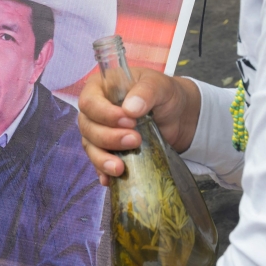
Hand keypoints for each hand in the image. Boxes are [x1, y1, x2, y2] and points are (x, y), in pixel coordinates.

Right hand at [78, 68, 200, 184]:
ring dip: (102, 158)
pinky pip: (98, 161)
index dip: (105, 114)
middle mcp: (95, 110)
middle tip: (134, 140)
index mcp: (100, 88)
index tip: (129, 121)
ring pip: (90, 147)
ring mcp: (99, 131)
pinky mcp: (108, 150)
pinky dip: (103, 171)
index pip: (89, 102)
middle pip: (87, 127)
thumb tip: (130, 109)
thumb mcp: (159, 85)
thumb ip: (145, 92)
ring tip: (120, 168)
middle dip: (108, 137)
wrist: (178, 115)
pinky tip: (110, 179)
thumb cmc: (164, 93)